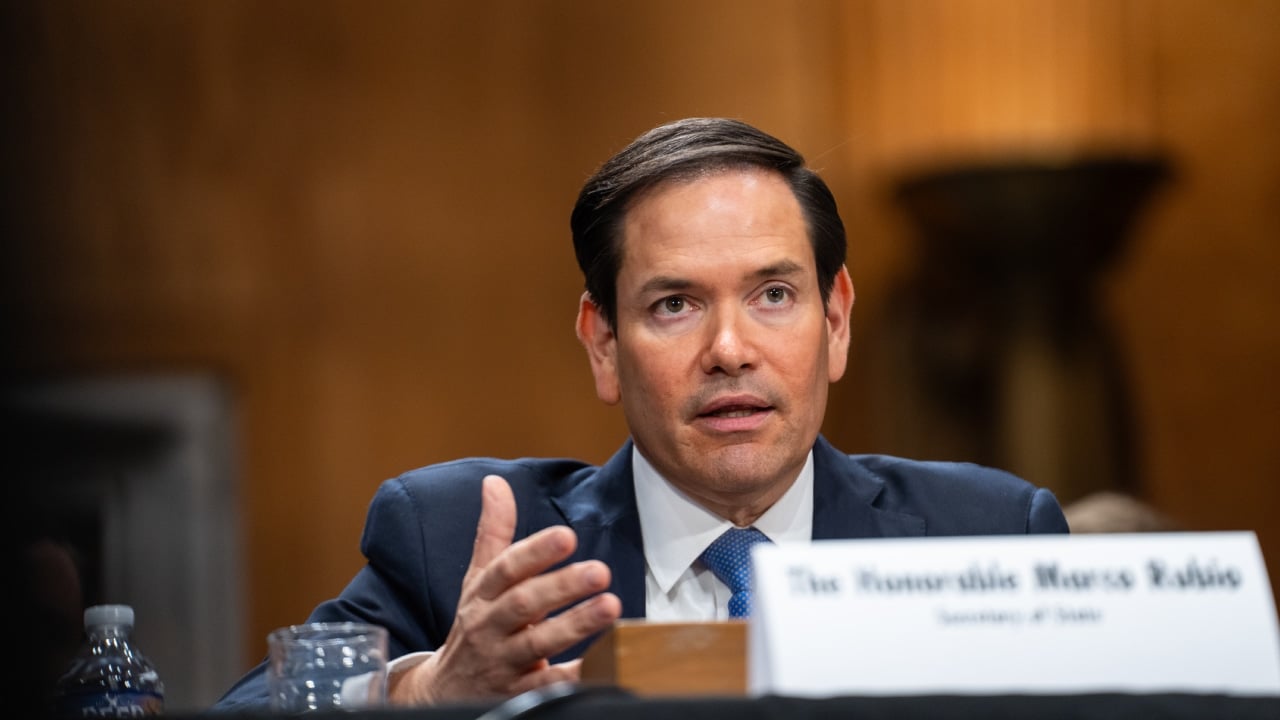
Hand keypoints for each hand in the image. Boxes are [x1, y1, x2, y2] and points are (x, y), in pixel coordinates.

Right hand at [390, 474, 621, 704]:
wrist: (444, 691)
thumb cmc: (475, 626)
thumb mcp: (477, 579)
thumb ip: (493, 533)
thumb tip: (495, 482)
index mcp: (482, 594)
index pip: (505, 568)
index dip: (535, 552)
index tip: (567, 536)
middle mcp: (489, 626)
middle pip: (523, 604)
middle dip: (561, 587)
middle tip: (599, 570)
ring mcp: (501, 662)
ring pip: (536, 644)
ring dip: (574, 625)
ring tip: (610, 607)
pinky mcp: (514, 694)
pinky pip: (544, 687)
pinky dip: (569, 677)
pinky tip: (600, 663)